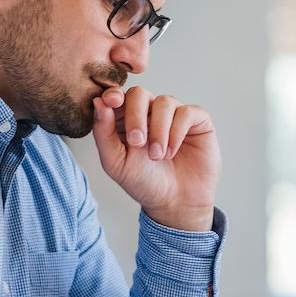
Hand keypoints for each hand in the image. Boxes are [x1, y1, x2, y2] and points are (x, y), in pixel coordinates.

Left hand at [91, 86, 220, 231]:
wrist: (175, 203)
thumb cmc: (144, 182)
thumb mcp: (116, 162)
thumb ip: (103, 132)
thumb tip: (98, 102)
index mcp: (125, 119)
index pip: (117, 96)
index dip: (114, 95)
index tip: (113, 102)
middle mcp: (150, 112)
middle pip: (139, 93)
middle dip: (135, 116)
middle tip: (137, 142)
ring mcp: (173, 114)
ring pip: (164, 102)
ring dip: (158, 130)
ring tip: (157, 156)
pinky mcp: (197, 120)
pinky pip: (186, 112)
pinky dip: (176, 132)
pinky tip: (171, 152)